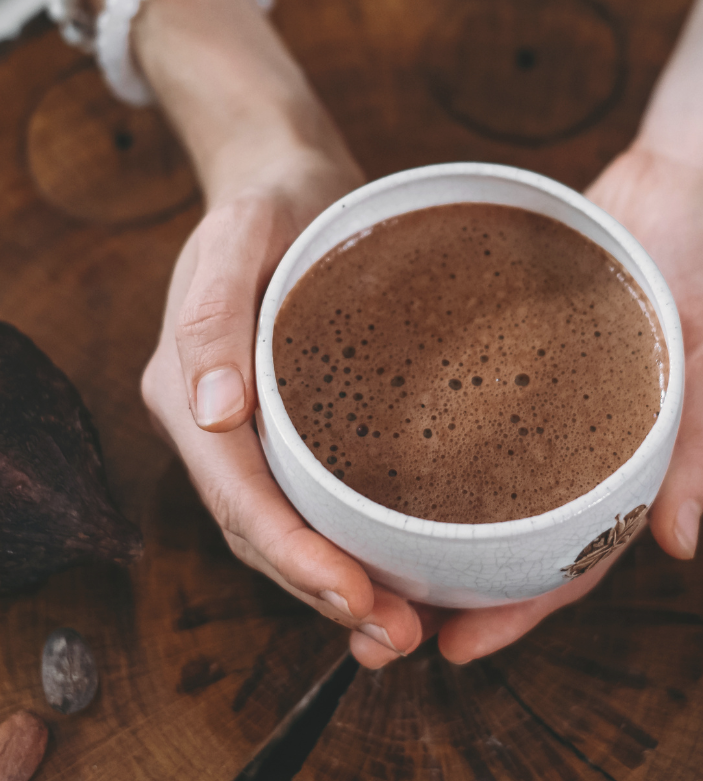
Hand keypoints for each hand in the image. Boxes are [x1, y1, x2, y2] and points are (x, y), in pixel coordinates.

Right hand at [141, 145, 425, 653]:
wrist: (288, 178)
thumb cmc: (270, 202)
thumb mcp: (241, 236)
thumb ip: (214, 318)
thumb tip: (214, 415)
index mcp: (189, 391)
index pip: (240, 498)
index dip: (295, 559)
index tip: (358, 598)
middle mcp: (214, 423)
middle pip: (261, 531)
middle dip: (323, 591)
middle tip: (397, 634)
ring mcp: (251, 426)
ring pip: (285, 527)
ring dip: (338, 582)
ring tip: (404, 622)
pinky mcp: (293, 419)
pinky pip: (312, 495)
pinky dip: (349, 540)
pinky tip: (398, 561)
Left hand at [429, 146, 702, 662]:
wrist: (695, 173)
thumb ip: (700, 443)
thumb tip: (679, 541)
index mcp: (643, 453)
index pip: (580, 552)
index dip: (526, 604)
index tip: (464, 642)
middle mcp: (594, 432)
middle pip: (525, 524)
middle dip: (468, 576)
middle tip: (394, 608)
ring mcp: (560, 388)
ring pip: (499, 468)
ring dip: (448, 512)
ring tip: (378, 545)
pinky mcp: (529, 339)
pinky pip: (485, 393)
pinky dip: (447, 426)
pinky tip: (389, 437)